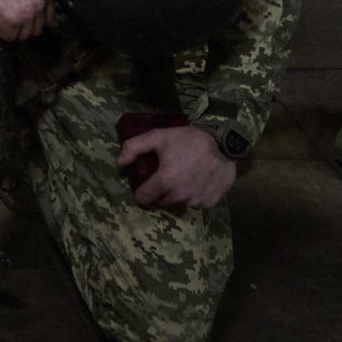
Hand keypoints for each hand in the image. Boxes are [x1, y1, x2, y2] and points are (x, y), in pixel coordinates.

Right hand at [0, 0, 52, 39]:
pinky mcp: (9, 22)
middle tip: (13, 19)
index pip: (48, 17)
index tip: (28, 19)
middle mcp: (39, 5)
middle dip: (25, 26)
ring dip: (14, 31)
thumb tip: (36, 4)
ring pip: (23, 35)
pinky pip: (9, 37)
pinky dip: (2, 32)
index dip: (37, 20)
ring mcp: (25, 15)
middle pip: (37, 29)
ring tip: (4, 19)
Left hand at [120, 122, 237, 209]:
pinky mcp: (210, 202)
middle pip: (160, 202)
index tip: (146, 183)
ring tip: (182, 179)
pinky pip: (196, 204)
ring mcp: (197, 201)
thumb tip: (119, 163)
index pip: (143, 198)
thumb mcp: (157, 136)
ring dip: (176, 195)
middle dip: (159, 192)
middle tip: (165, 178)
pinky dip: (194, 196)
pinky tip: (196, 182)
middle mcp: (180, 195)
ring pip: (178, 205)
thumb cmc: (188, 139)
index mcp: (165, 181)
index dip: (141, 191)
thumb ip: (133, 148)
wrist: (223, 142)